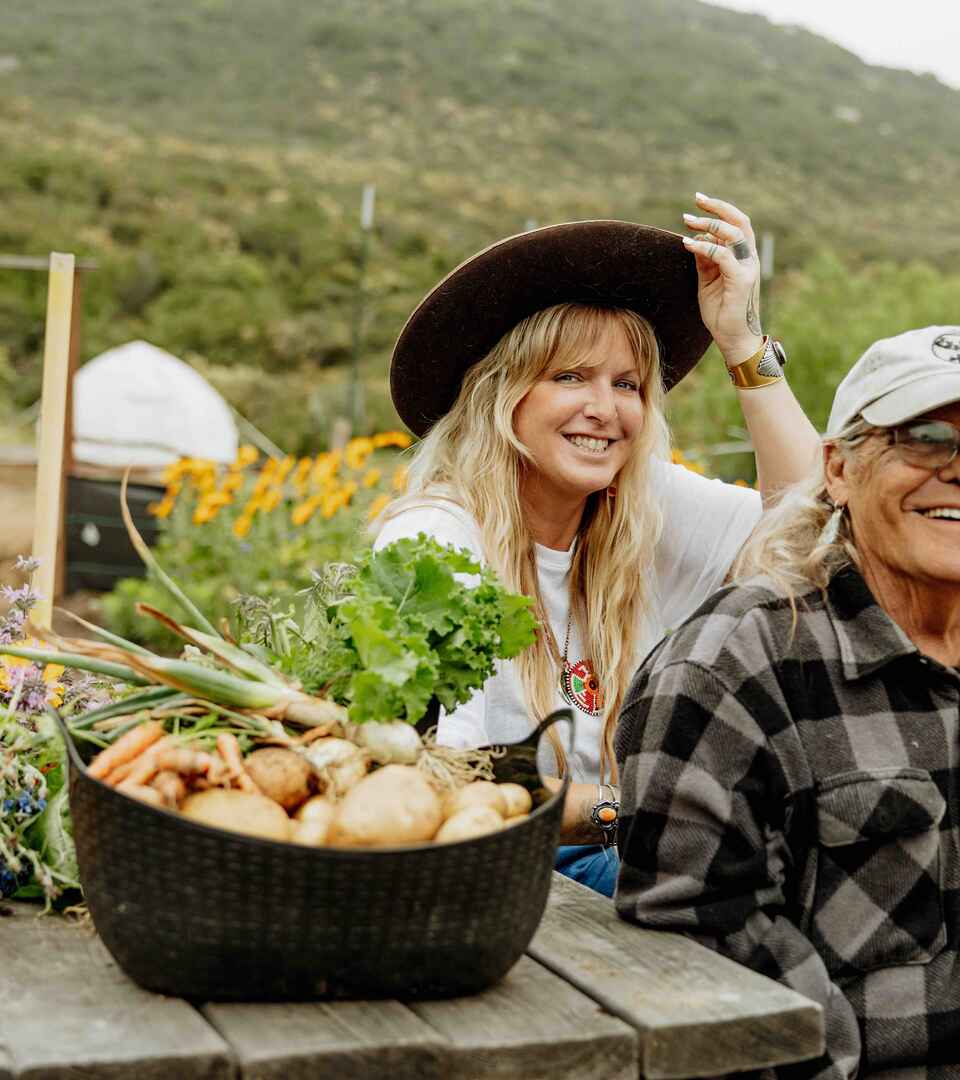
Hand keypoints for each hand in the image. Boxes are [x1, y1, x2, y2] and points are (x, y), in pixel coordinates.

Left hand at [682, 192, 762, 366]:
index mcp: (743, 258)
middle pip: (739, 222)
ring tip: (688, 221)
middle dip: (718, 207)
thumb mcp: (708, 282)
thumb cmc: (721, 312)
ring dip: (708, 225)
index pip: (736, 225)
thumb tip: (696, 240)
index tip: (697, 204)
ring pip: (732, 234)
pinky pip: (722, 256)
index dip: (718, 211)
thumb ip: (705, 261)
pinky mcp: (740, 281)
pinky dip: (704, 248)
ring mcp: (746, 269)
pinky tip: (688, 245)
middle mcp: (748, 259)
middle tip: (696, 199)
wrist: (733, 339)